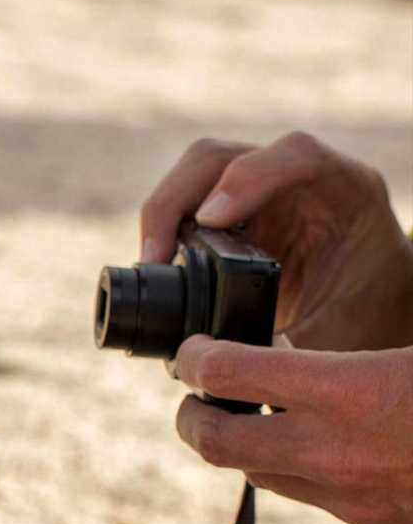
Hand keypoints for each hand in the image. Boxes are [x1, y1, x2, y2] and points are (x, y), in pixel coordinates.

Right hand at [140, 133, 412, 351]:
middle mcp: (299, 181)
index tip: (209, 220)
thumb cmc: (363, 327)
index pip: (296, 156)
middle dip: (177, 198)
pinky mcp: (233, 213)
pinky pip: (187, 206)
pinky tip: (159, 268)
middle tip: (155, 258)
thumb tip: (226, 366)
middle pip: (223, 157)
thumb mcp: (340, 338)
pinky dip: (165, 232)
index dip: (247, 178)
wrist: (372, 317)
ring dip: (163, 214)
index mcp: (348, 193)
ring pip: (196, 175)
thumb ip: (292, 346)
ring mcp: (261, 193)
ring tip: (151, 266)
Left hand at [173, 336, 412, 523]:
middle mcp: (334, 455)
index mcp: (346, 393)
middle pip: (217, 444)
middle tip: (193, 397)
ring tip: (264, 416)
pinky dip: (315, 472)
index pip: (228, 374)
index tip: (192, 352)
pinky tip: (338, 449)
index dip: (195, 358)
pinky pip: (322, 501)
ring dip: (252, 446)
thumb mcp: (409, 352)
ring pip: (266, 477)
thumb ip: (344, 355)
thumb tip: (288, 352)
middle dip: (191, 417)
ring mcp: (353, 502)